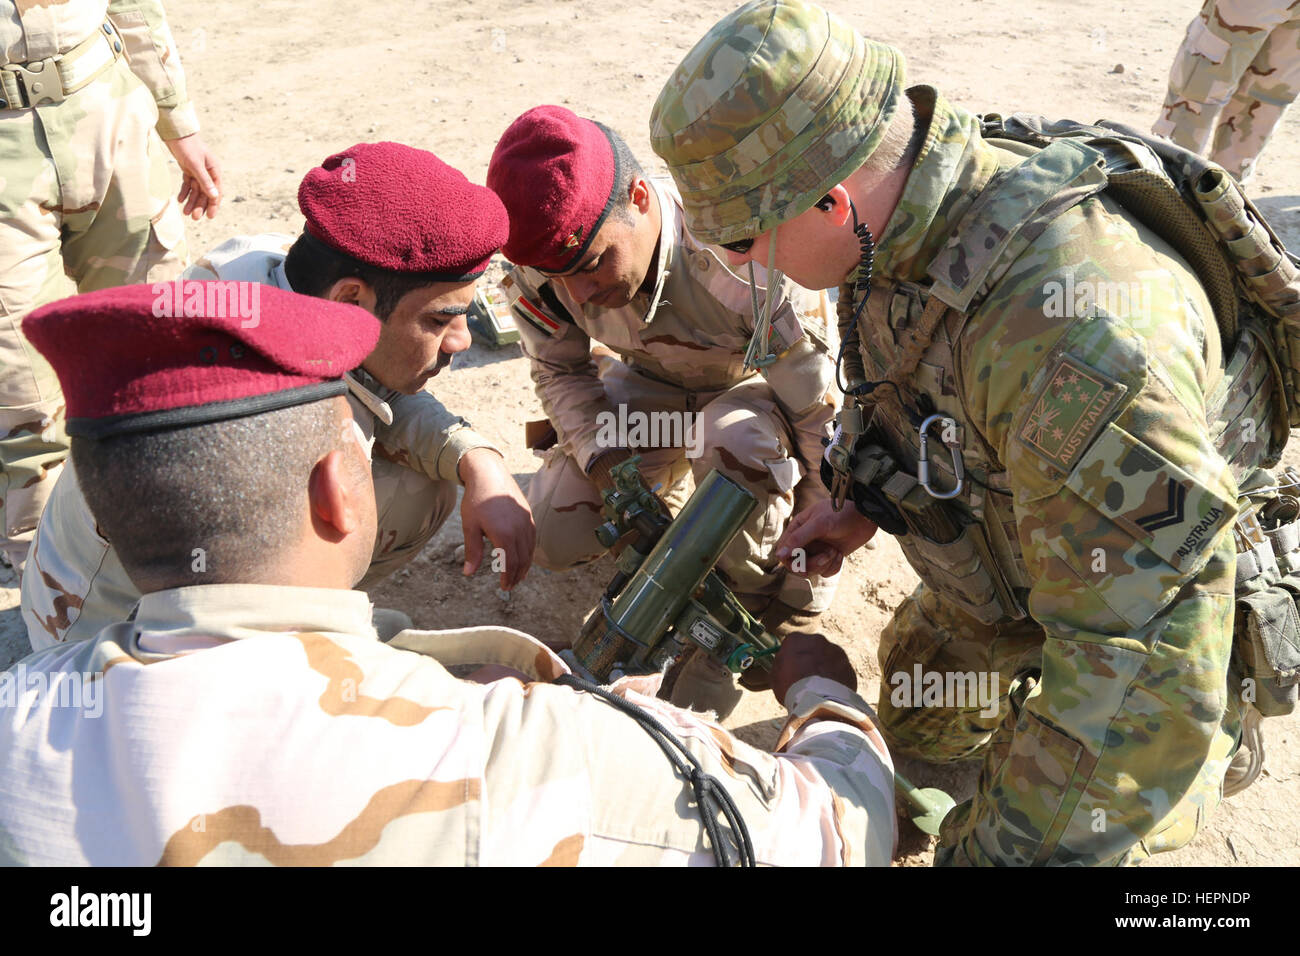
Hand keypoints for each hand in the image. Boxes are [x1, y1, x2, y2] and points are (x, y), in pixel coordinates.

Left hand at [165, 134, 222, 219]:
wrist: (175, 132)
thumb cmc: (188, 146)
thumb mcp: (196, 164)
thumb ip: (205, 181)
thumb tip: (214, 197)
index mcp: (214, 170)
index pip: (216, 191)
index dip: (213, 205)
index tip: (209, 217)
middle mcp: (208, 172)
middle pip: (206, 193)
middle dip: (200, 205)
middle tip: (194, 218)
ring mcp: (198, 171)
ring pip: (196, 190)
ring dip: (191, 201)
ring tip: (185, 212)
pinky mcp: (188, 169)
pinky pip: (188, 184)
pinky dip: (185, 192)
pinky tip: (180, 200)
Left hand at [458, 448, 534, 589]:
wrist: (489, 474)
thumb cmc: (476, 500)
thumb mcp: (470, 526)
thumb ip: (472, 551)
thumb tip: (468, 573)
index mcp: (503, 534)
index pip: (509, 563)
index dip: (507, 578)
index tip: (504, 587)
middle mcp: (518, 529)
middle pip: (522, 559)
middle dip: (517, 575)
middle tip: (511, 586)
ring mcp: (526, 522)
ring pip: (529, 550)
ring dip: (525, 565)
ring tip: (519, 576)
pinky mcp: (528, 515)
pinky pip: (532, 539)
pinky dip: (529, 551)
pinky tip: (524, 556)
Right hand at [769, 632, 856, 703]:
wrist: (818, 701)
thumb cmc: (792, 687)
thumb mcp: (775, 676)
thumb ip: (780, 665)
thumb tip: (783, 665)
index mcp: (797, 639)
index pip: (793, 643)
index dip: (791, 657)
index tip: (791, 668)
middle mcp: (819, 640)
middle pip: (813, 648)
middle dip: (811, 660)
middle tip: (806, 678)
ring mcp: (837, 652)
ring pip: (829, 659)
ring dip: (825, 668)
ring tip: (819, 688)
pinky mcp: (848, 667)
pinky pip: (841, 672)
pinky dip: (837, 679)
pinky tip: (830, 693)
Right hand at [775, 499, 877, 576]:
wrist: (865, 517)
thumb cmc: (840, 514)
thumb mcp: (818, 524)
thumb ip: (798, 539)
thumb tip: (779, 555)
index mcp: (796, 530)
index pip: (783, 552)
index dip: (790, 560)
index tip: (802, 559)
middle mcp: (805, 542)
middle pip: (796, 566)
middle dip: (812, 564)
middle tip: (826, 555)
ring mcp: (817, 551)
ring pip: (811, 571)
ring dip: (825, 564)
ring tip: (835, 551)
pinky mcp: (829, 558)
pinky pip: (825, 572)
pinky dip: (834, 566)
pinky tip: (840, 554)